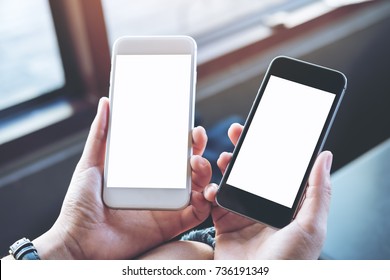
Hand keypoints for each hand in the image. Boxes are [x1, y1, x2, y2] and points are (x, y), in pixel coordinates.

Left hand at [33, 97, 211, 258]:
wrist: (78, 242)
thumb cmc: (80, 205)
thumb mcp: (90, 165)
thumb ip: (100, 136)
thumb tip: (106, 103)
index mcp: (144, 173)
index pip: (170, 152)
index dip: (183, 139)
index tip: (188, 126)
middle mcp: (159, 187)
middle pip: (188, 166)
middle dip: (198, 149)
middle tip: (196, 137)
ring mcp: (167, 206)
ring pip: (198, 186)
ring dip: (205, 172)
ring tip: (196, 163)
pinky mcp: (172, 225)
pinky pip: (197, 212)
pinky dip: (206, 201)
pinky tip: (203, 192)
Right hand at [204, 123, 332, 258]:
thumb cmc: (289, 264)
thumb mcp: (310, 226)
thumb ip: (318, 191)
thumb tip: (324, 157)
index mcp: (287, 208)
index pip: (278, 172)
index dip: (270, 150)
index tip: (262, 131)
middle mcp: (265, 210)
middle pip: (253, 173)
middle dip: (244, 151)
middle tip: (238, 133)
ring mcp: (244, 217)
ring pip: (232, 183)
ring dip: (226, 168)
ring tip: (224, 159)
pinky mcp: (225, 226)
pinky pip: (215, 203)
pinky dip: (211, 192)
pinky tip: (212, 189)